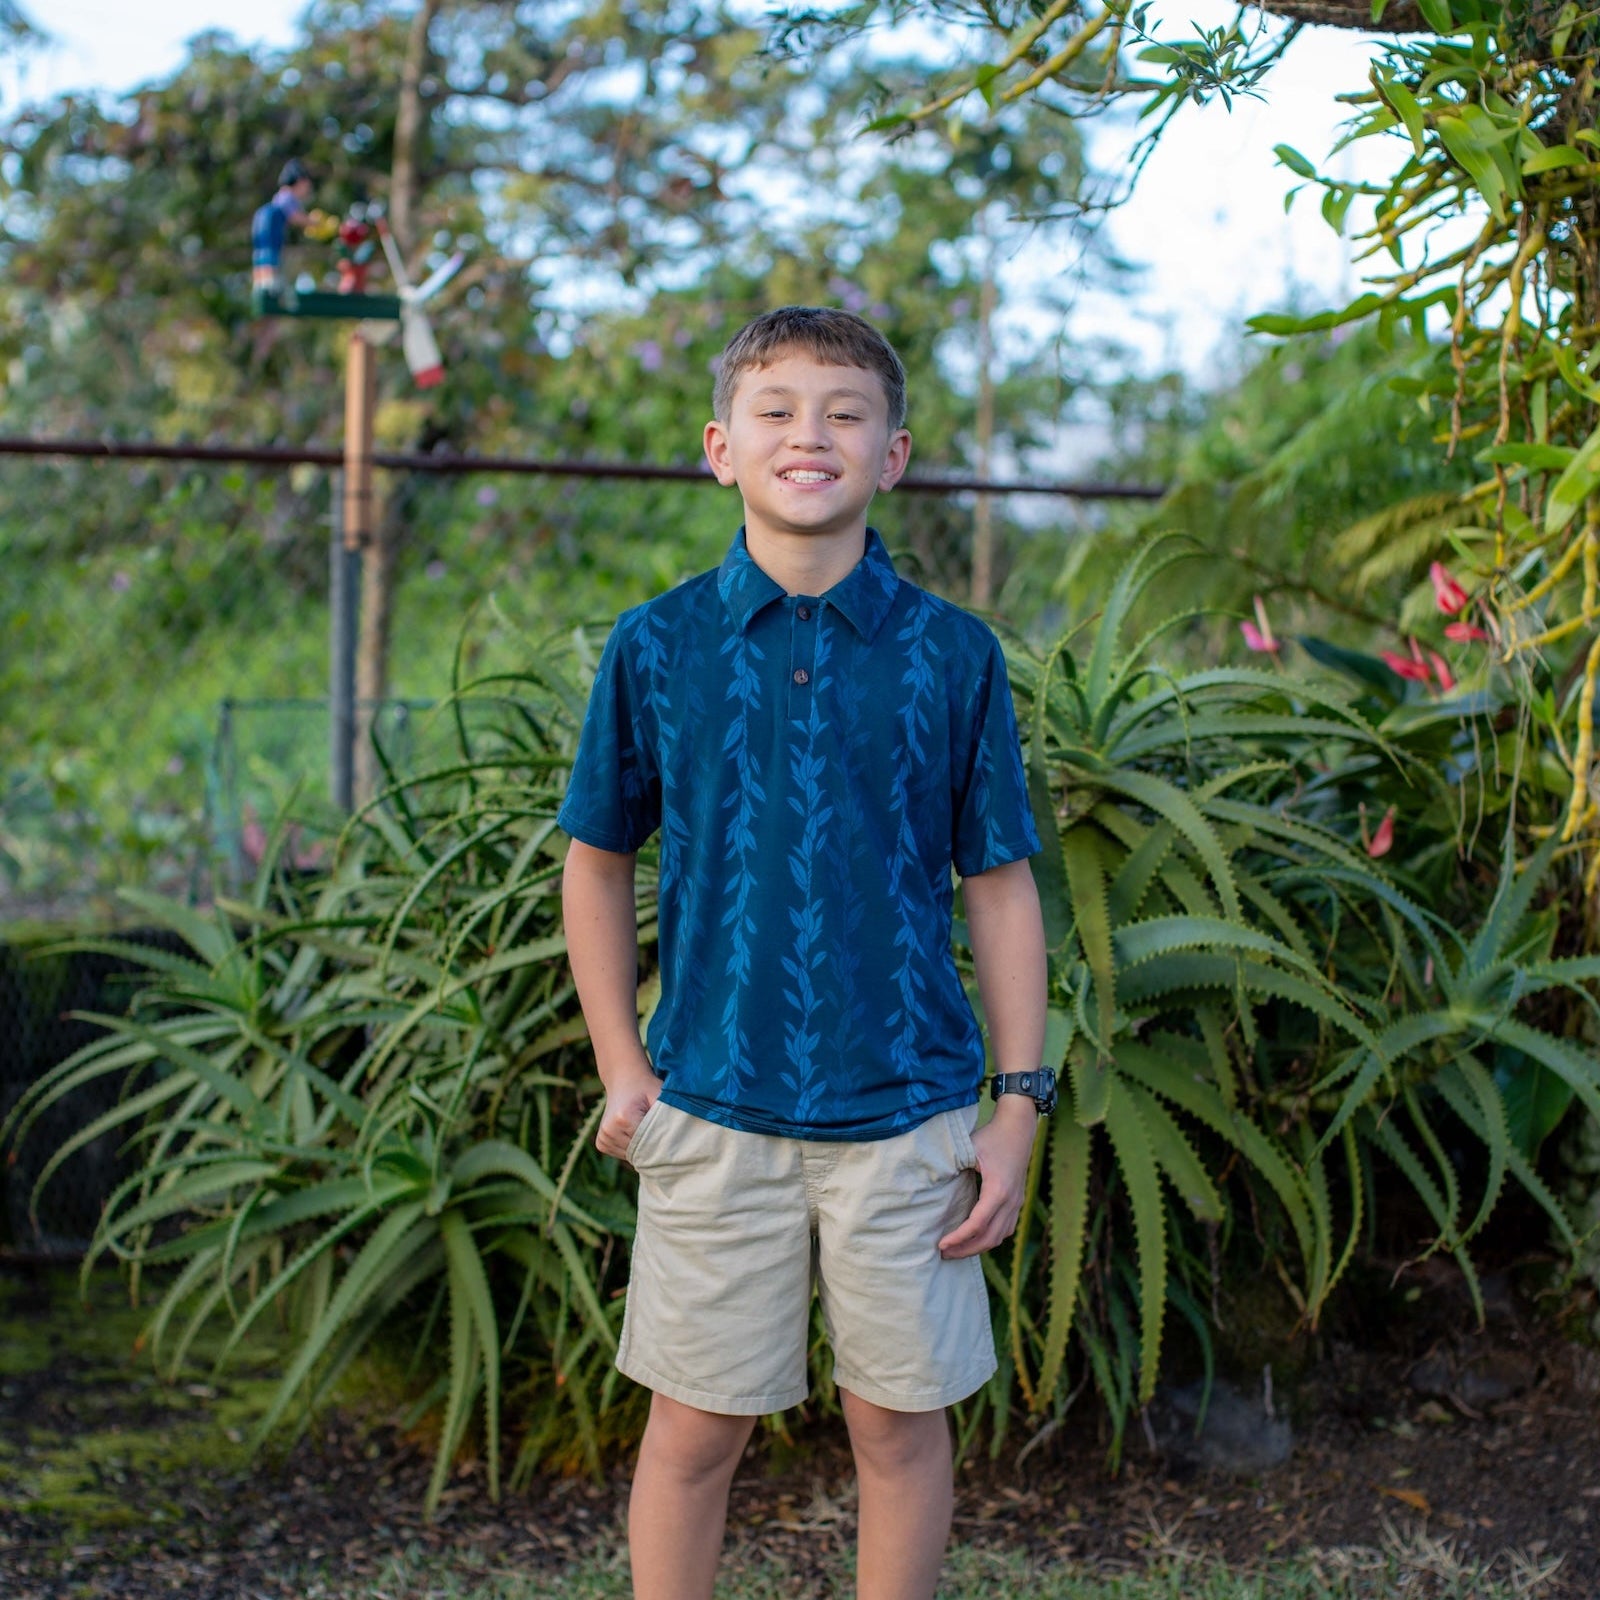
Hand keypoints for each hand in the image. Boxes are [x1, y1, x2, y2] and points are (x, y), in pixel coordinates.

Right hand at [595, 1056, 662, 1161]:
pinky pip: (621, 1154)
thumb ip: (667, 1116)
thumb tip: (676, 1140)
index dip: (661, 1141)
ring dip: (640, 1148)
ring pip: (630, 1155)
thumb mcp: (660, 1096)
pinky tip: (634, 1132)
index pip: (648, 1142)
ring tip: (645, 1129)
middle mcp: (609, 1129)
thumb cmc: (646, 1088)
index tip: (670, 1137)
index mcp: (624, 1118)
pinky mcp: (601, 1142)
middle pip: (638, 1151)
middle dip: (651, 1147)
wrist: (623, 1079)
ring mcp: (603, 1137)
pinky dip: (631, 1148)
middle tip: (661, 1136)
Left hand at [938, 1097, 1038, 1258]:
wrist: (1018, 1128)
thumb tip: (930, 1185)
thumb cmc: (991, 1137)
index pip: (977, 1224)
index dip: (959, 1238)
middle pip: (989, 1237)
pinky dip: (990, 1239)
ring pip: (999, 1236)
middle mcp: (1011, 1201)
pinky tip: (974, 1239)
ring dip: (978, 1247)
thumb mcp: (969, 1148)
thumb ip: (952, 1167)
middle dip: (966, 1249)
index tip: (941, 1244)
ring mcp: (1017, 1203)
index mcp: (998, 1189)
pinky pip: (1006, 1229)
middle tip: (944, 1254)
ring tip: (956, 1250)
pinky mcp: (1018, 1202)